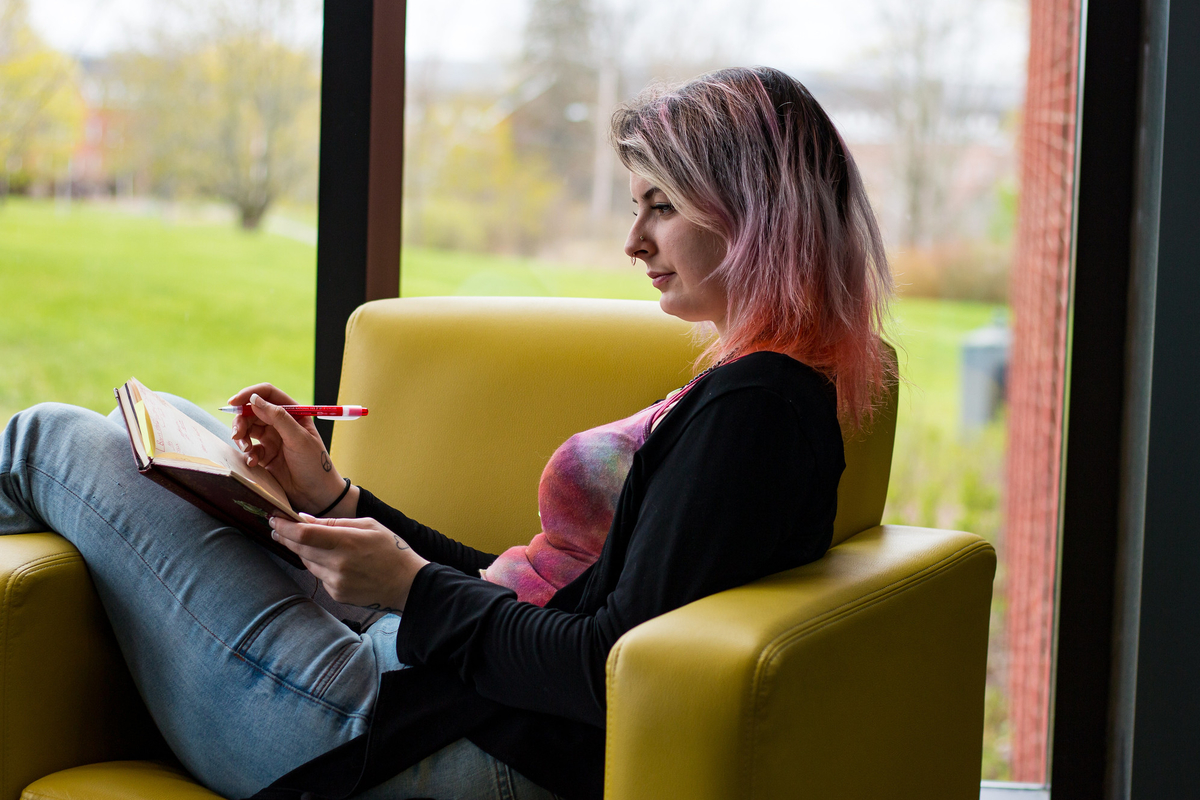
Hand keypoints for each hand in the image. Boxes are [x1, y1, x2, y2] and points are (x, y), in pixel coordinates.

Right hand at [227, 383, 355, 514]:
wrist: (317, 496)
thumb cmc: (314, 465)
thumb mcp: (299, 439)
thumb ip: (278, 418)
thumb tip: (255, 399)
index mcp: (294, 413)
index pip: (268, 394)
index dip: (250, 395)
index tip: (233, 403)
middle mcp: (281, 423)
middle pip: (253, 411)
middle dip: (241, 420)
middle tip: (238, 435)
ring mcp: (272, 439)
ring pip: (247, 429)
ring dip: (242, 437)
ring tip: (246, 449)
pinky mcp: (265, 455)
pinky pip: (249, 448)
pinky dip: (247, 454)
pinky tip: (253, 463)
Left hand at [270, 514, 428, 612]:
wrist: (407, 584)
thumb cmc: (391, 549)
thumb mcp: (368, 525)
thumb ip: (335, 523)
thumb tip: (305, 519)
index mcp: (347, 542)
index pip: (304, 534)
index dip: (285, 526)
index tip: (274, 518)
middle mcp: (338, 564)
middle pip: (300, 549)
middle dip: (285, 537)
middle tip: (277, 527)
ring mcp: (336, 581)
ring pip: (307, 563)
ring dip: (303, 551)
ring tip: (306, 541)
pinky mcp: (336, 594)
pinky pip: (319, 575)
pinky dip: (319, 565)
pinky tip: (331, 560)